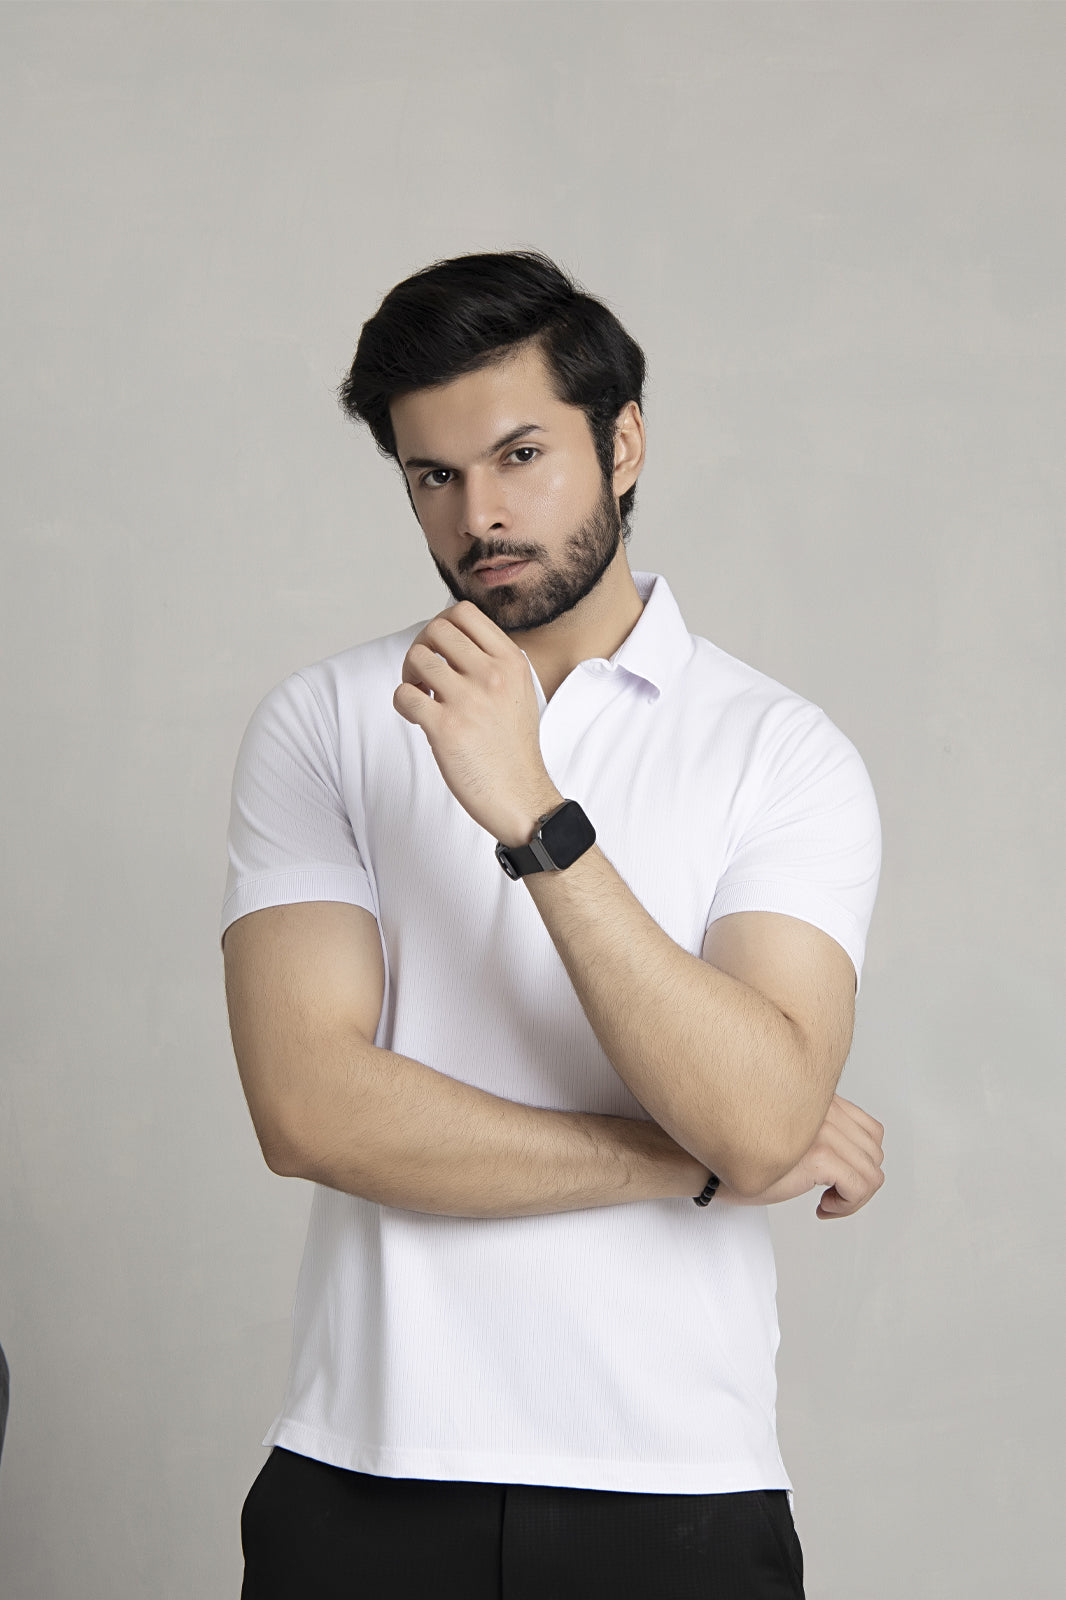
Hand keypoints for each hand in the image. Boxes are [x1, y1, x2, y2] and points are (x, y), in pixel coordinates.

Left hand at [394, 602, 561, 842]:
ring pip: (416, 658)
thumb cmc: (513, 747)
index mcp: (511, 661)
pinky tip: (417, 717)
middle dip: (422, 648)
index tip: (441, 652)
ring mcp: (469, 700)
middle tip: (425, 675)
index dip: (441, 627)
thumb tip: (452, 636)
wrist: (521, 796)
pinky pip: (404, 695)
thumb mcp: (519, 690)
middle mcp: (492, 675)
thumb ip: (493, 661)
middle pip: (436, 630)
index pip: (464, 613)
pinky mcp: (446, 728)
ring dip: (409, 674)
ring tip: (422, 695)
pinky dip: (403, 703)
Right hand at [731, 1095, 884, 1217]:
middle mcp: (823, 1108)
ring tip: (828, 1201)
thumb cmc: (739, 1153)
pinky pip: (859, 1187)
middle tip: (833, 1194)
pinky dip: (847, 1205)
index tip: (838, 1178)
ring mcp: (822, 1130)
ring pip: (871, 1172)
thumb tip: (847, 1157)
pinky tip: (823, 1206)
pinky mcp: (818, 1156)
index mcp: (819, 1099)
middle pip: (874, 1152)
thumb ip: (814, 1130)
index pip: (871, 1129)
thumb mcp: (787, 1132)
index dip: (861, 1160)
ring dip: (854, 1196)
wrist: (706, 1163)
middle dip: (860, 1181)